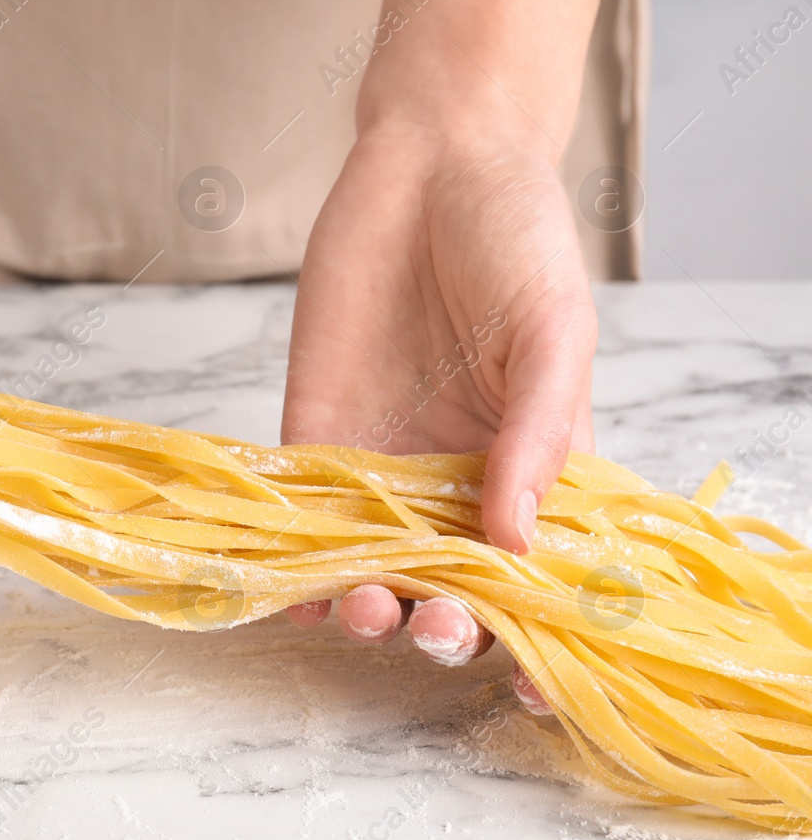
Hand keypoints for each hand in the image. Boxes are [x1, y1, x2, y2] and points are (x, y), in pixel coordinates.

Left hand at [281, 121, 594, 713]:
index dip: (532, 634)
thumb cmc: (514, 239)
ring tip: (362, 607)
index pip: (535, 576)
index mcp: (534, 467)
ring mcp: (381, 461)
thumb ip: (538, 433)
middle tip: (429, 622)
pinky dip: (292, 561)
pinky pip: (300, 514)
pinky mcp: (312, 431)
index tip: (526, 678)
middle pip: (446, 585)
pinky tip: (288, 590)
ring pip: (368, 565)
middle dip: (439, 625)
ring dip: (364, 605)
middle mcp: (455, 480)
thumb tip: (518, 541)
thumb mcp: (552, 332)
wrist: (429, 161)